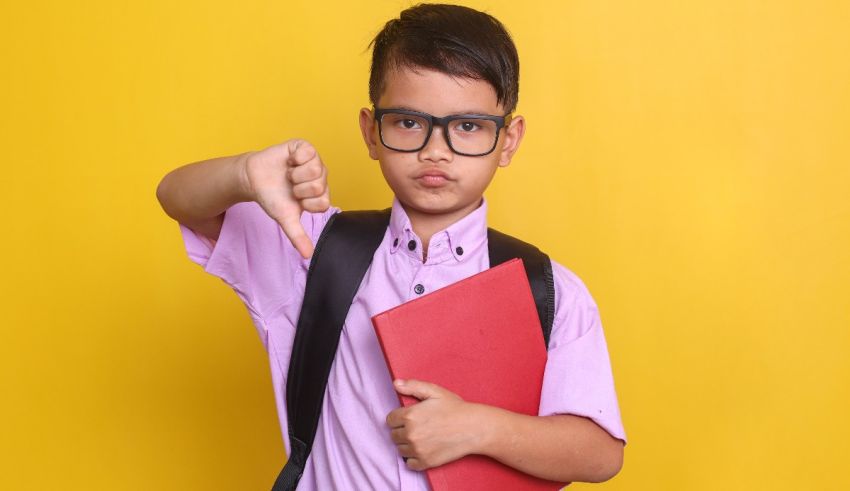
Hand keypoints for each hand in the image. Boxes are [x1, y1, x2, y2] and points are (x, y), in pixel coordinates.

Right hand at [241, 139, 329, 258]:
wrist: (253, 178)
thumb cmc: (272, 198)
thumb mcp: (285, 218)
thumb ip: (298, 236)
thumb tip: (307, 256)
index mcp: (321, 195)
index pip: (323, 203)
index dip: (305, 203)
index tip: (295, 200)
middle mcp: (321, 177)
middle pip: (319, 185)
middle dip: (298, 188)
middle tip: (290, 186)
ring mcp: (314, 160)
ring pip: (315, 168)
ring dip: (294, 174)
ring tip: (288, 174)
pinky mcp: (304, 147)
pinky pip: (307, 152)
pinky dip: (293, 159)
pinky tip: (289, 161)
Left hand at [386, 379, 485, 470]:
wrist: (473, 428)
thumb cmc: (455, 408)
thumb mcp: (434, 391)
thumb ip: (413, 386)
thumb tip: (395, 383)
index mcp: (409, 416)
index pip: (390, 420)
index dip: (399, 417)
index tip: (409, 417)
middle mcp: (410, 434)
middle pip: (393, 435)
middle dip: (402, 430)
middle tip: (418, 427)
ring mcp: (417, 450)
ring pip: (400, 449)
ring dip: (407, 444)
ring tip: (422, 437)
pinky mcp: (425, 462)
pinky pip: (410, 464)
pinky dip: (414, 458)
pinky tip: (423, 449)